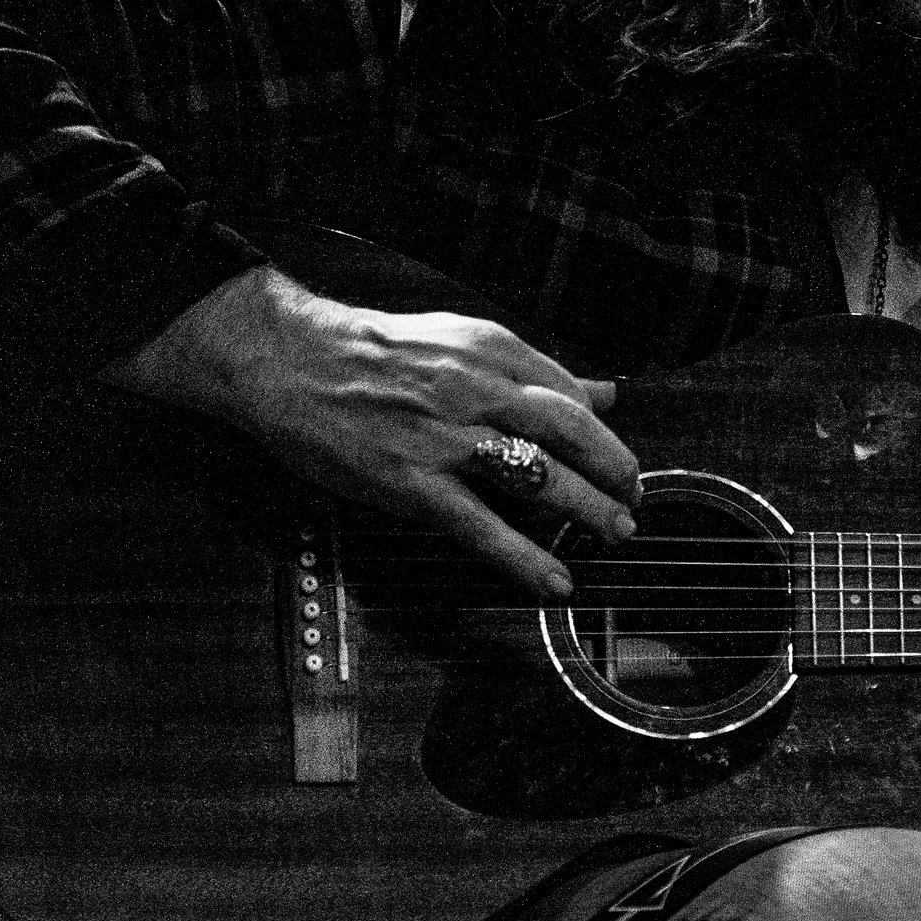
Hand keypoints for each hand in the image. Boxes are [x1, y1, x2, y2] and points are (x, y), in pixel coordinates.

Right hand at [102, 267, 636, 598]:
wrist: (285, 359)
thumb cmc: (370, 350)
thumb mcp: (459, 340)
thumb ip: (533, 369)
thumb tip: (603, 389)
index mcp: (492, 350)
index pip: (572, 392)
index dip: (605, 430)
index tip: (619, 457)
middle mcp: (478, 389)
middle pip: (573, 432)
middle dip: (616, 469)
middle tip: (635, 497)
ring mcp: (447, 438)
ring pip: (540, 477)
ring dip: (589, 509)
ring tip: (616, 531)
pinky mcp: (413, 483)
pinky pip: (484, 527)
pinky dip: (526, 558)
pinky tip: (555, 580)